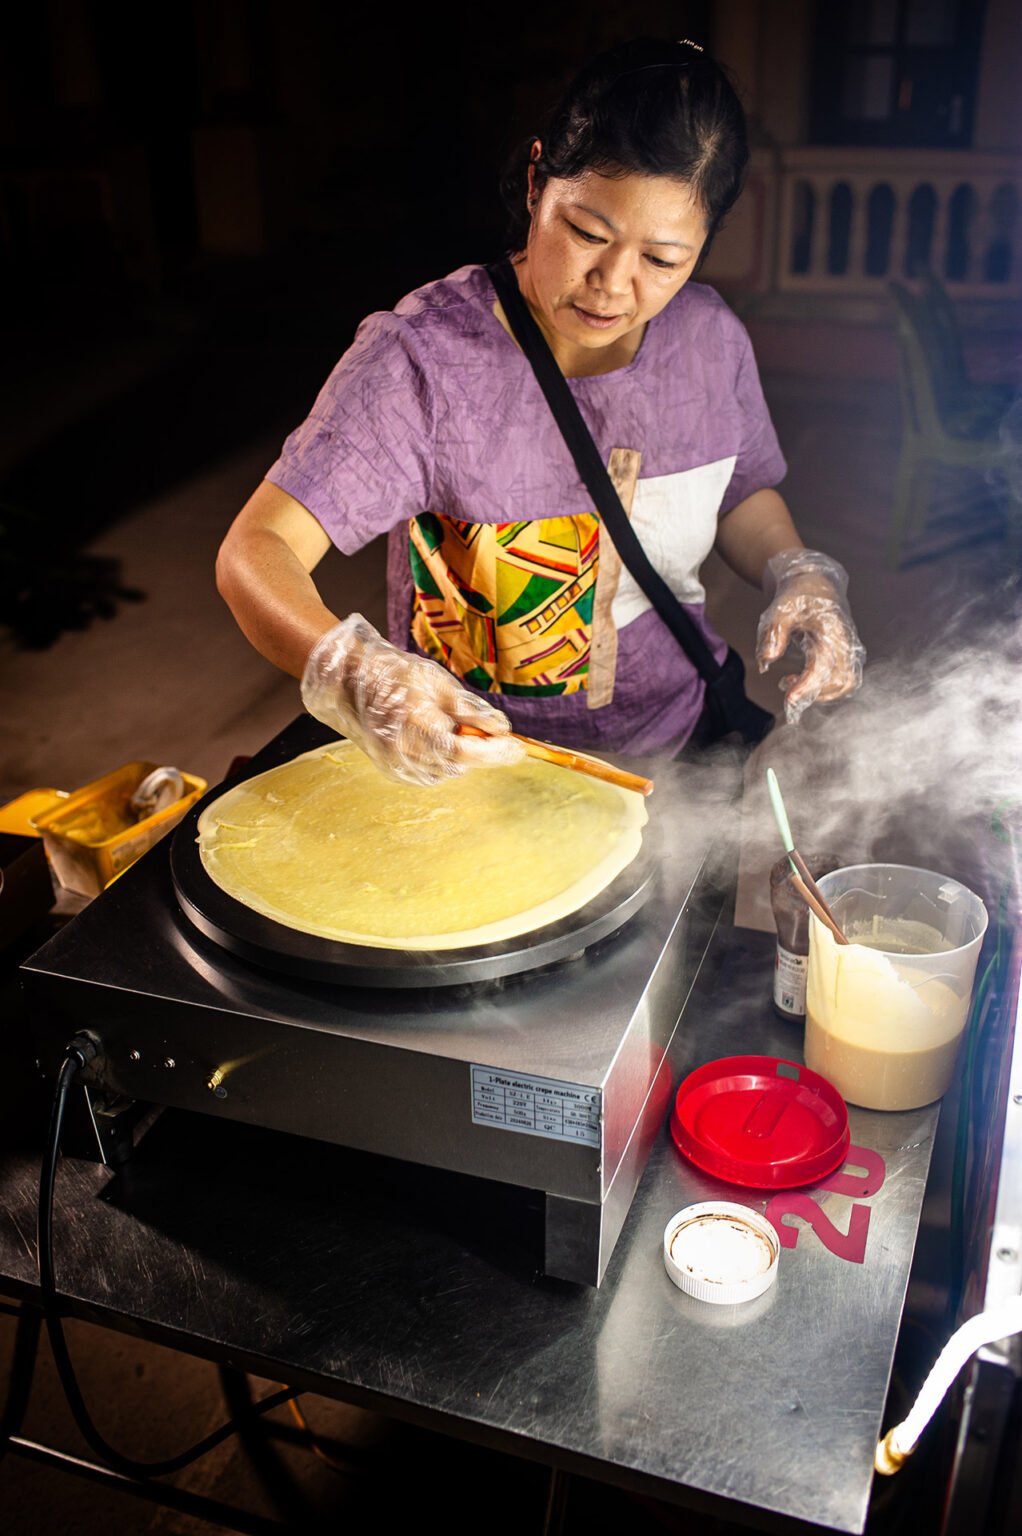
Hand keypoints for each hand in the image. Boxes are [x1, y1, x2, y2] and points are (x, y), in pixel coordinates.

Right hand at [301, 615, 525, 784]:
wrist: (347, 682)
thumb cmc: (393, 674)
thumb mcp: (438, 683)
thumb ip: (471, 710)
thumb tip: (502, 729)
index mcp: (417, 726)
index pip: (466, 751)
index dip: (496, 753)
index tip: (518, 748)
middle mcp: (404, 752)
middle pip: (459, 764)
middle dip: (481, 751)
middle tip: (492, 732)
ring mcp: (395, 764)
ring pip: (446, 770)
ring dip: (460, 754)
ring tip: (454, 727)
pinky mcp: (391, 770)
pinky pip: (429, 771)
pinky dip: (441, 758)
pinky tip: (436, 736)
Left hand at [756, 551, 864, 724]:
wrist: (816, 582)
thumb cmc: (798, 595)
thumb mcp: (780, 609)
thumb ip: (774, 634)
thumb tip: (767, 661)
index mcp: (833, 631)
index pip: (826, 667)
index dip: (808, 686)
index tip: (788, 698)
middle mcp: (847, 642)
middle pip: (843, 682)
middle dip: (815, 693)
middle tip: (785, 686)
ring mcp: (849, 649)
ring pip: (846, 684)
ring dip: (820, 693)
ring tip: (789, 682)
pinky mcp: (845, 655)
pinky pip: (842, 679)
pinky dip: (823, 687)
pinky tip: (798, 679)